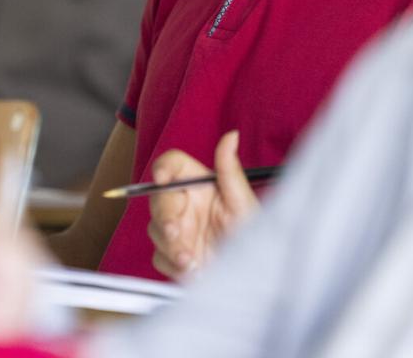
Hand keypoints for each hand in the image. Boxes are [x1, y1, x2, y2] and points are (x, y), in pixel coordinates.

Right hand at [146, 130, 258, 278]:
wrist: (256, 278)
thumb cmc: (257, 239)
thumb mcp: (244, 204)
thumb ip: (230, 170)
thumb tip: (231, 135)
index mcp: (201, 185)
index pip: (173, 165)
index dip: (163, 168)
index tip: (162, 179)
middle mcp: (187, 205)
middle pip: (158, 199)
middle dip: (165, 217)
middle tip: (177, 234)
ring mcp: (179, 230)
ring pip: (155, 230)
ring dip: (171, 246)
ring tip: (194, 261)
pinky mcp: (175, 256)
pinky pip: (160, 256)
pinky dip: (174, 266)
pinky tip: (195, 271)